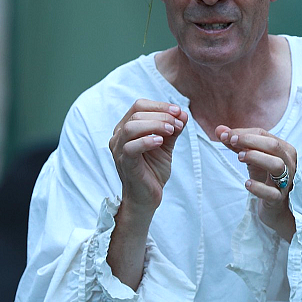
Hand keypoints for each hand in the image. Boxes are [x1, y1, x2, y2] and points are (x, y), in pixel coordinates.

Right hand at [109, 99, 187, 214]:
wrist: (147, 197)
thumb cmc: (153, 169)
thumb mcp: (166, 145)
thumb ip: (173, 129)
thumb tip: (183, 113)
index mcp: (126, 127)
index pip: (139, 106)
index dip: (160, 105)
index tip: (178, 111)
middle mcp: (119, 136)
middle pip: (137, 114)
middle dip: (161, 115)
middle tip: (178, 124)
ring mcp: (119, 149)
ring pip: (131, 127)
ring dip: (155, 125)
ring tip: (171, 131)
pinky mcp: (124, 163)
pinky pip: (131, 147)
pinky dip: (147, 141)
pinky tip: (160, 142)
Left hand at [216, 125, 296, 240]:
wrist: (276, 207)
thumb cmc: (265, 177)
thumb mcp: (252, 158)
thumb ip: (237, 144)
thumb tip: (219, 130)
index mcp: (284, 149)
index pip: (264, 135)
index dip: (244, 133)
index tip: (225, 135)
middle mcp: (289, 163)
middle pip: (273, 146)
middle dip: (250, 141)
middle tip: (232, 141)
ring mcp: (286, 181)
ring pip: (277, 165)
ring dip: (257, 158)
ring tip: (239, 157)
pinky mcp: (279, 199)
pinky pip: (272, 192)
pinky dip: (259, 187)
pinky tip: (247, 183)